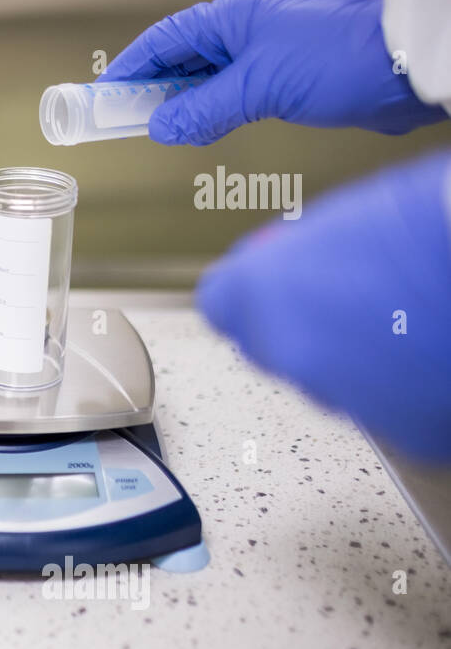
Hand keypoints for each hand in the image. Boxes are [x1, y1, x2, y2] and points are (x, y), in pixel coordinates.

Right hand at [100, 0, 445, 145]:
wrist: (404, 68)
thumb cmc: (342, 58)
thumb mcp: (258, 87)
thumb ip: (203, 111)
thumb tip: (162, 128)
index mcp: (233, 18)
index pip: (163, 40)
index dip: (129, 68)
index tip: (104, 96)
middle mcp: (245, 31)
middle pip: (180, 60)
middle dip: (150, 91)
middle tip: (123, 120)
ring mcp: (264, 53)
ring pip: (204, 80)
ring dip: (181, 105)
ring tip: (158, 130)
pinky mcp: (283, 78)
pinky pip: (230, 95)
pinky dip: (209, 113)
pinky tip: (200, 130)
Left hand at [196, 149, 450, 459]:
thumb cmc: (433, 221)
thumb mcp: (347, 217)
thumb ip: (303, 255)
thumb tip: (298, 265)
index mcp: (261, 290)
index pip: (221, 305)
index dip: (253, 292)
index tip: (274, 281)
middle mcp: (288, 352)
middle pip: (273, 348)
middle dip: (302, 328)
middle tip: (355, 299)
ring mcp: (342, 397)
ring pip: (330, 383)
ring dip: (355, 362)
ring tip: (413, 321)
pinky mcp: (402, 431)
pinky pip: (389, 411)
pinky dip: (406, 391)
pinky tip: (438, 355)